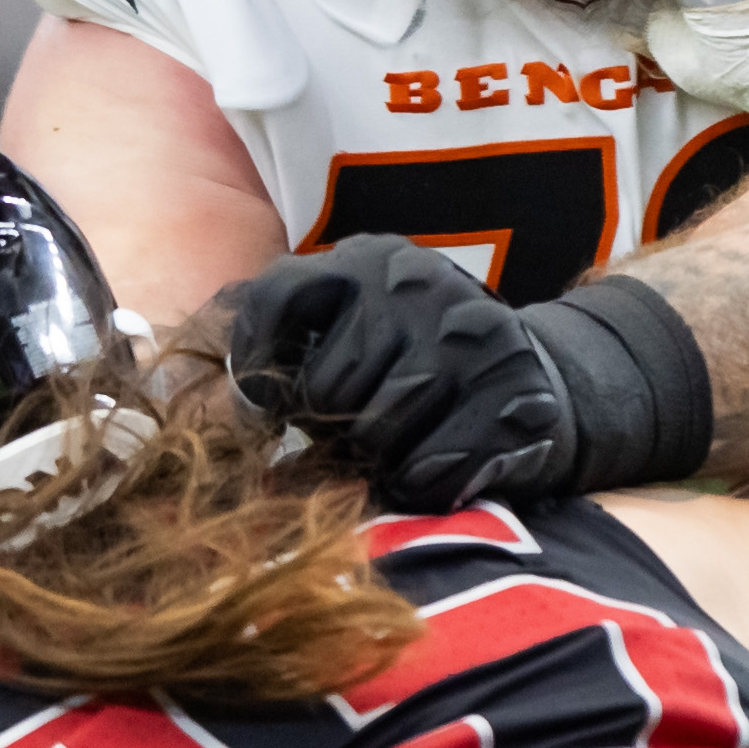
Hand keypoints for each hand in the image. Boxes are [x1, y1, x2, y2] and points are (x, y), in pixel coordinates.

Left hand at [217, 234, 579, 511]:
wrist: (534, 376)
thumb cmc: (416, 364)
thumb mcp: (357, 324)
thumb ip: (291, 346)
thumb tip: (215, 405)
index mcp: (369, 259)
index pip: (275, 298)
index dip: (253, 367)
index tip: (264, 415)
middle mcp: (420, 285)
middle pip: (325, 386)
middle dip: (327, 429)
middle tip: (351, 435)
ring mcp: (472, 339)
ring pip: (373, 436)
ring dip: (373, 462)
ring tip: (394, 448)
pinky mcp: (511, 399)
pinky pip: (424, 473)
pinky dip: (416, 487)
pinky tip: (434, 467)